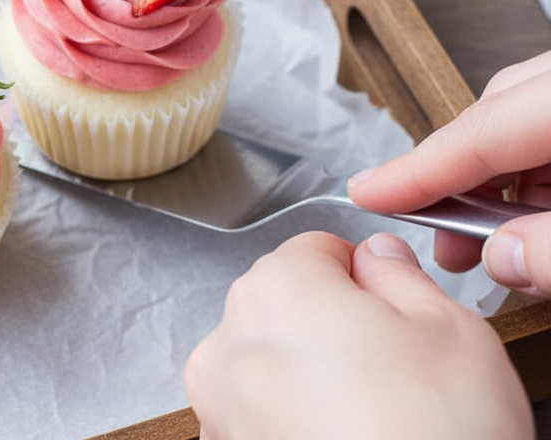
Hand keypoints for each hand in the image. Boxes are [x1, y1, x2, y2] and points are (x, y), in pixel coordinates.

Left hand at [183, 231, 530, 439]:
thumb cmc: (428, 437)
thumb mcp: (450, 330)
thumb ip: (401, 276)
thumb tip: (379, 259)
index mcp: (277, 289)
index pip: (318, 249)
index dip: (365, 276)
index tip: (392, 307)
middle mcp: (230, 340)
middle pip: (287, 303)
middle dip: (335, 326)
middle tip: (393, 368)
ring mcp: (219, 400)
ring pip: (271, 360)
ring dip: (309, 375)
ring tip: (372, 413)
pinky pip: (260, 411)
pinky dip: (292, 418)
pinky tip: (343, 435)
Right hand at [348, 50, 550, 292]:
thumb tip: (505, 258)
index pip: (476, 131)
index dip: (415, 170)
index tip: (366, 195)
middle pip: (494, 115)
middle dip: (462, 179)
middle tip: (449, 240)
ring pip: (524, 121)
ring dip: (505, 180)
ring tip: (505, 239)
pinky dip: (539, 173)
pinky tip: (542, 215)